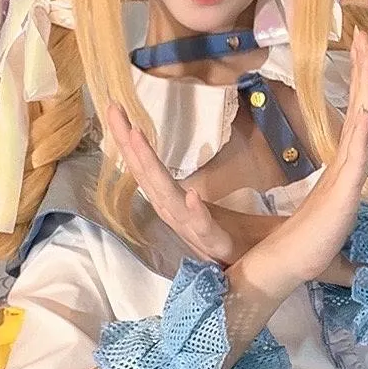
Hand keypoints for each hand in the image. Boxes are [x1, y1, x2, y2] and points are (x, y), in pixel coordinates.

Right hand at [106, 100, 244, 264]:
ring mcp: (193, 230)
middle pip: (146, 176)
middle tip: (113, 110)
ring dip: (151, 167)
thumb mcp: (201, 207)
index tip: (114, 107)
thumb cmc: (229, 233)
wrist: (254, 261)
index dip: (126, 140)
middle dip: (128, 144)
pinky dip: (196, 212)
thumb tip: (178, 155)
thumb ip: (182, 190)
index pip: (144, 168)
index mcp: (171, 202)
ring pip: (167, 198)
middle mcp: (175, 214)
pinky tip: (191, 194)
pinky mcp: (217, 244)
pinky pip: (205, 227)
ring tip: (137, 136)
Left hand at [239, 26, 367, 297]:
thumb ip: (320, 193)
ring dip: (365, 86)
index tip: (358, 47)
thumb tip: (328, 184)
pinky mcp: (345, 194)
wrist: (289, 266)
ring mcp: (350, 179)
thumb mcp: (313, 207)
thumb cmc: (299, 242)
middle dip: (365, 72)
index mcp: (343, 167)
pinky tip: (364, 108)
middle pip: (362, 110)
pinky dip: (362, 128)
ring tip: (366, 51)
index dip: (359, 82)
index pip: (355, 116)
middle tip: (365, 34)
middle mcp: (350, 167)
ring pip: (362, 122)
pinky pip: (356, 154)